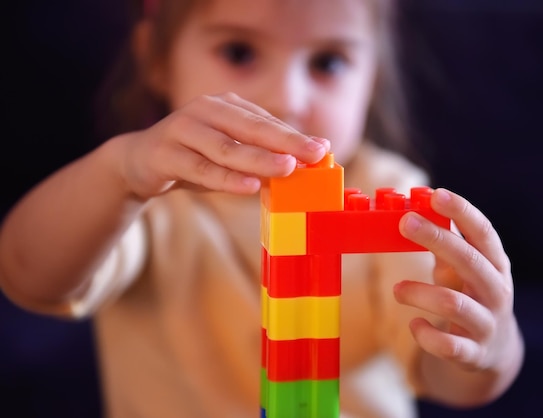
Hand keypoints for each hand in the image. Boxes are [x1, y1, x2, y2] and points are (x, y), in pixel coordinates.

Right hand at [115, 93, 328, 197]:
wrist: (140, 162)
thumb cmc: (194, 156)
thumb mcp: (227, 152)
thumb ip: (256, 155)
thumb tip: (300, 167)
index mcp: (226, 106)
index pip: (266, 122)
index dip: (294, 136)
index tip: (322, 149)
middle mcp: (205, 110)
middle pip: (252, 129)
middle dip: (286, 142)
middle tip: (314, 154)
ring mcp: (183, 129)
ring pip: (226, 148)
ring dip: (259, 159)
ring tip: (287, 169)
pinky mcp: (165, 153)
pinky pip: (199, 168)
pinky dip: (225, 179)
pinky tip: (249, 186)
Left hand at [395, 188, 515, 371]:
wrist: (496, 350)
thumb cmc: (472, 296)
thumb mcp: (465, 270)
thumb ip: (447, 244)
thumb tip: (418, 207)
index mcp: (495, 265)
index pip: (484, 233)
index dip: (462, 212)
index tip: (436, 194)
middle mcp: (496, 291)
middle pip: (469, 261)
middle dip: (436, 238)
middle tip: (404, 222)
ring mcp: (487, 323)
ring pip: (453, 304)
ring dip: (419, 292)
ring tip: (397, 289)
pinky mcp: (474, 353)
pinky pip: (448, 345)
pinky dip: (426, 334)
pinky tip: (414, 323)